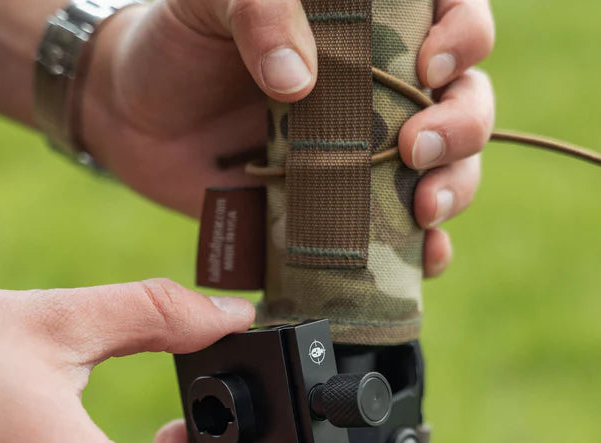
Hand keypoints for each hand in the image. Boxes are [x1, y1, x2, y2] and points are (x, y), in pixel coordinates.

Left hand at [82, 0, 494, 277]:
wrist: (136, 120)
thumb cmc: (178, 43)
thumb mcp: (212, 2)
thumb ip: (258, 10)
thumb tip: (300, 80)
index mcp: (368, 20)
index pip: (450, 15)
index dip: (464, 35)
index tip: (430, 64)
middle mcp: (381, 86)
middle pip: (464, 99)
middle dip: (462, 126)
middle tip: (418, 148)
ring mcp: (365, 152)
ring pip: (447, 168)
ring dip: (455, 189)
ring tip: (425, 208)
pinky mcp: (341, 209)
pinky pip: (400, 233)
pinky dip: (424, 250)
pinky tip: (424, 258)